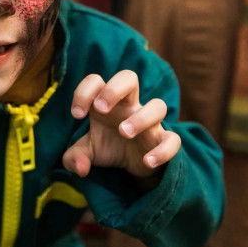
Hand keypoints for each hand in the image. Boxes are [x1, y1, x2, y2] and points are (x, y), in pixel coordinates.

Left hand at [62, 70, 180, 179]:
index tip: (77, 114)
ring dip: (140, 118)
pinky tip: (147, 161)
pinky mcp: (162, 141)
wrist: (133, 166)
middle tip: (100, 109)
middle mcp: (129, 106)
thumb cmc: (109, 147)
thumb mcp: (87, 152)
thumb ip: (74, 158)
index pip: (96, 81)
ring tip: (124, 133)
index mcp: (107, 102)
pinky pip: (173, 140)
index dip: (84, 92)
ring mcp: (149, 122)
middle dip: (113, 89)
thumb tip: (80, 169)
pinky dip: (163, 150)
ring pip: (157, 106)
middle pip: (128, 77)